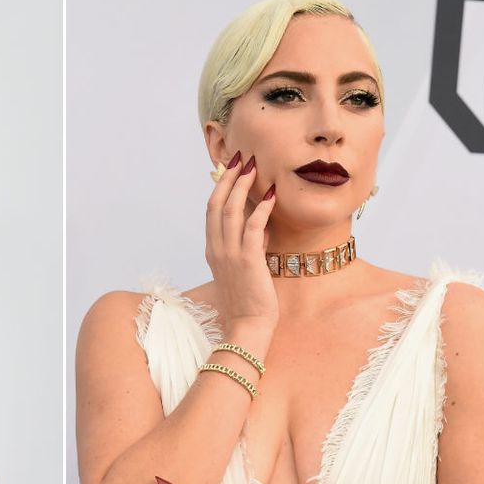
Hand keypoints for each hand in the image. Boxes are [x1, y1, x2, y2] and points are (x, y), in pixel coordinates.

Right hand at [206, 151, 277, 334]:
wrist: (248, 323)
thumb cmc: (248, 299)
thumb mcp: (243, 266)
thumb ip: (248, 244)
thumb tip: (260, 224)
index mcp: (213, 249)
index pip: (212, 210)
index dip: (221, 186)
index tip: (231, 168)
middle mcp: (216, 248)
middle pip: (218, 204)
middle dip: (229, 178)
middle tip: (242, 159)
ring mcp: (229, 254)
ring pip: (232, 211)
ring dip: (243, 186)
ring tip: (254, 168)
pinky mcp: (247, 260)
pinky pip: (253, 227)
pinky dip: (261, 209)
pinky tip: (271, 195)